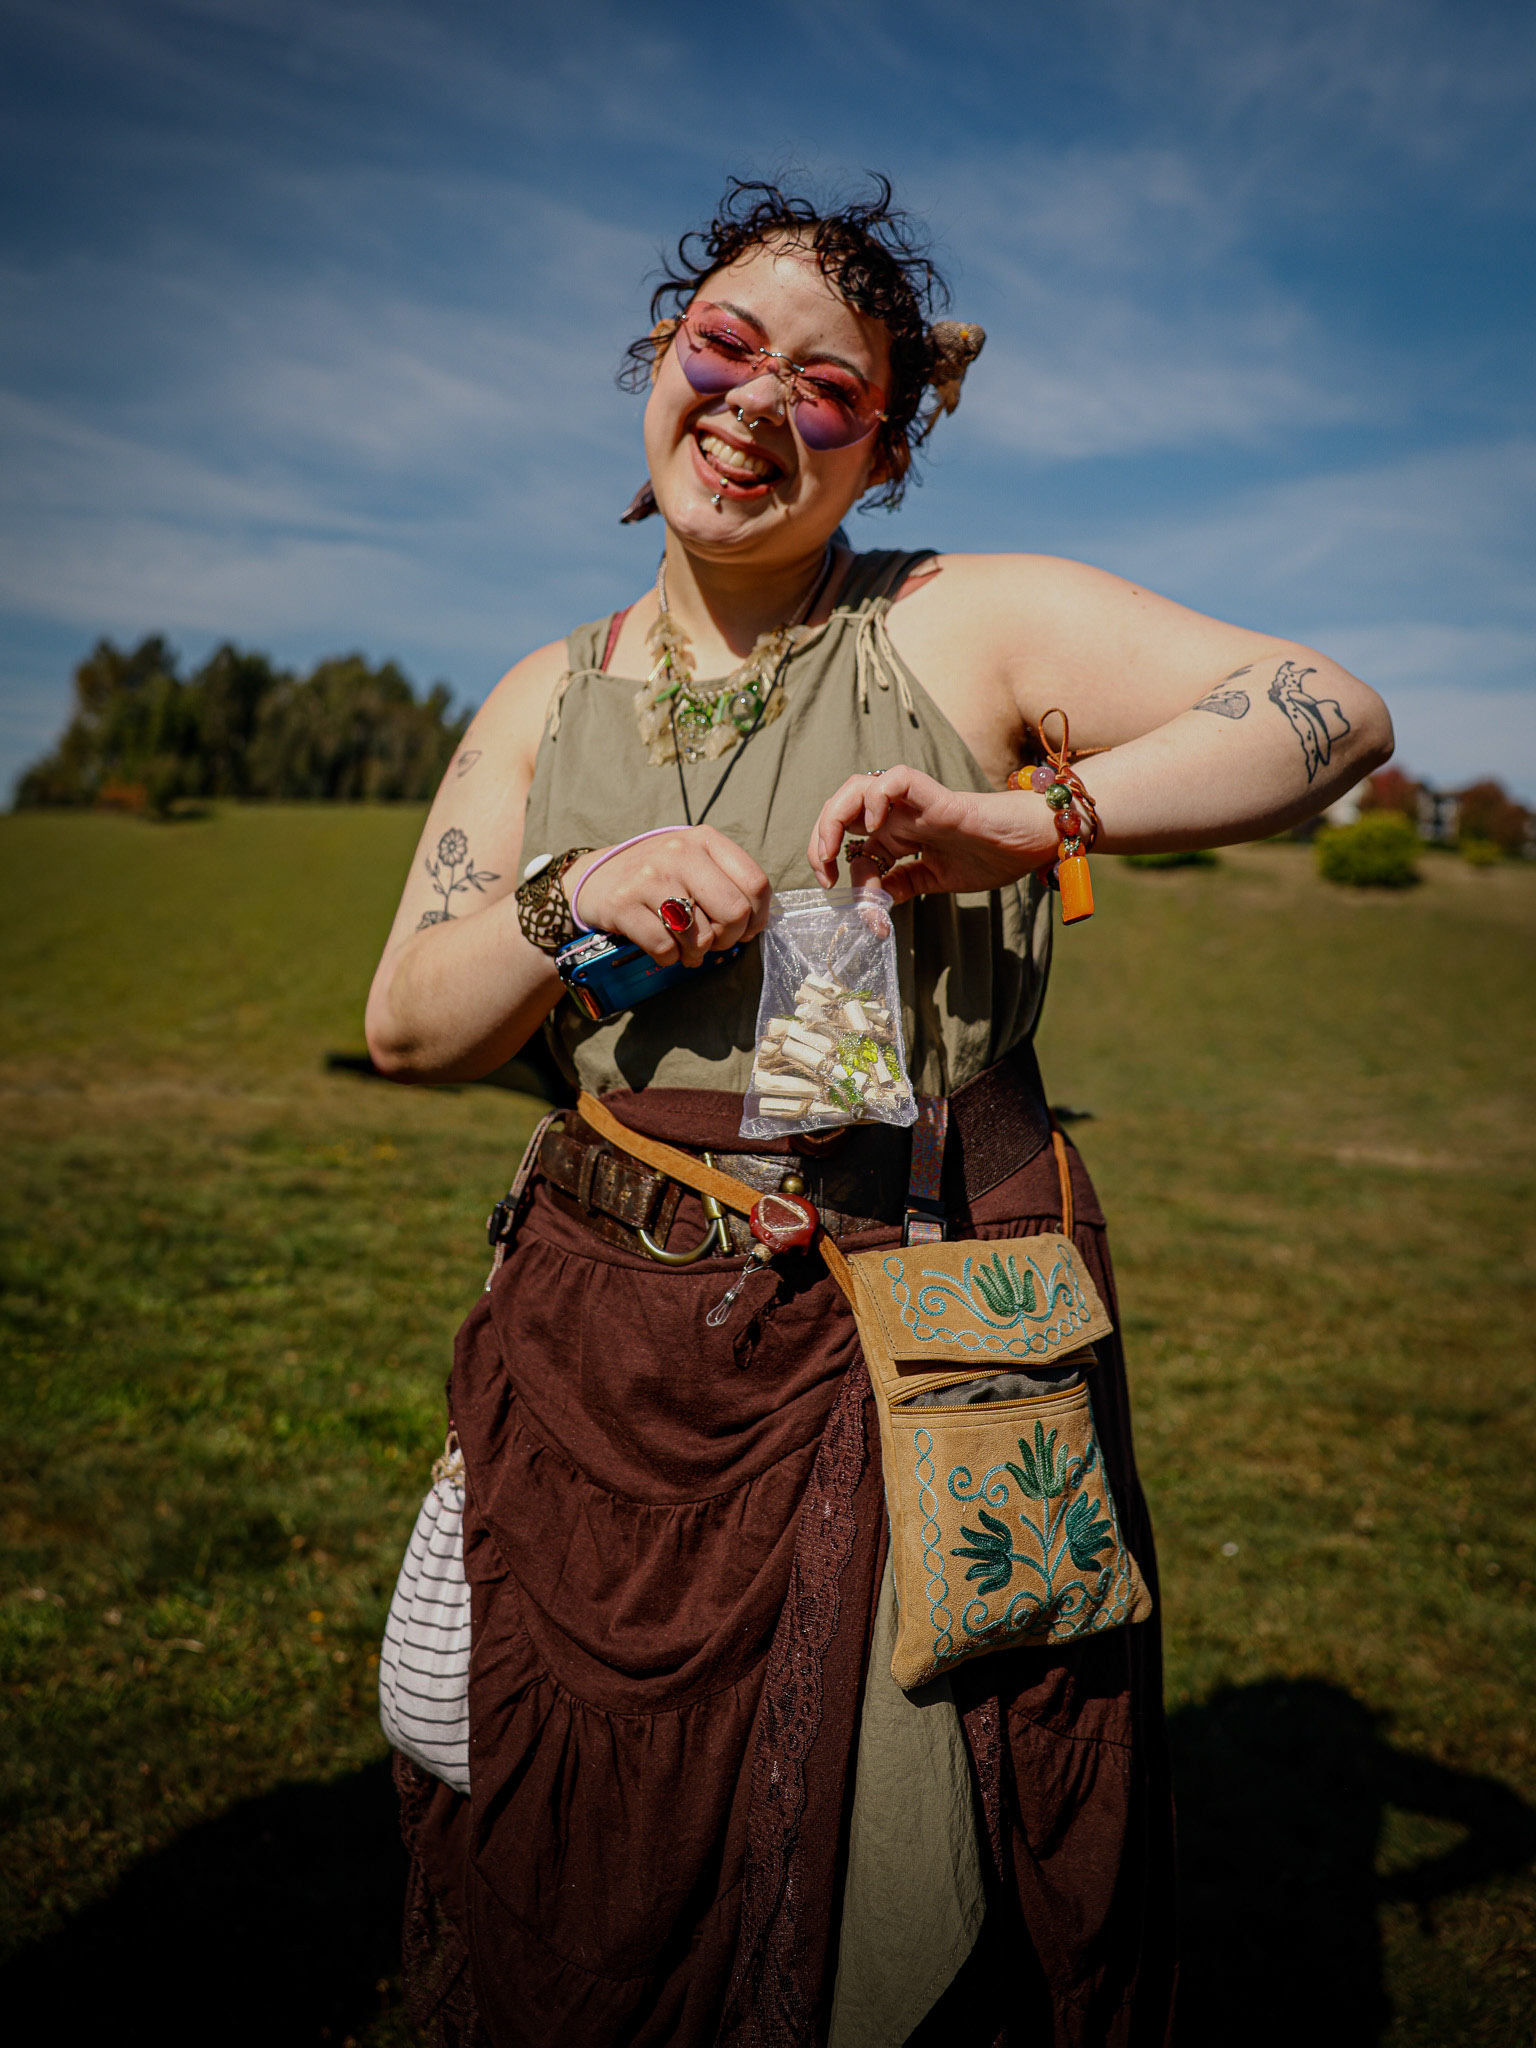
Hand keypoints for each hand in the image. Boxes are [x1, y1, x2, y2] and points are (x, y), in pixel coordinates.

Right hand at [566, 826, 771, 966]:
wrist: (597, 877)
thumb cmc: (658, 876)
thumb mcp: (695, 861)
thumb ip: (728, 883)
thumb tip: (753, 925)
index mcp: (704, 840)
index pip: (756, 884)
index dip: (756, 917)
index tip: (742, 929)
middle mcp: (679, 853)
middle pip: (734, 913)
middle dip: (727, 939)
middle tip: (713, 942)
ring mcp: (649, 877)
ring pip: (700, 937)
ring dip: (696, 953)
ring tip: (685, 946)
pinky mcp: (623, 904)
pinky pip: (665, 949)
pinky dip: (669, 958)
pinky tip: (663, 947)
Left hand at [808, 766, 1056, 904]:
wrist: (1032, 844)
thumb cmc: (992, 855)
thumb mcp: (934, 880)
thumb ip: (902, 886)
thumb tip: (870, 909)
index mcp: (898, 833)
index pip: (849, 843)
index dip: (837, 870)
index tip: (842, 900)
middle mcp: (901, 814)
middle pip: (841, 807)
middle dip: (820, 837)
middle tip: (824, 872)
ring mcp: (917, 803)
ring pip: (858, 786)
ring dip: (835, 815)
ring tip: (835, 849)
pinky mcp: (937, 797)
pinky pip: (896, 780)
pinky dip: (875, 797)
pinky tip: (874, 826)